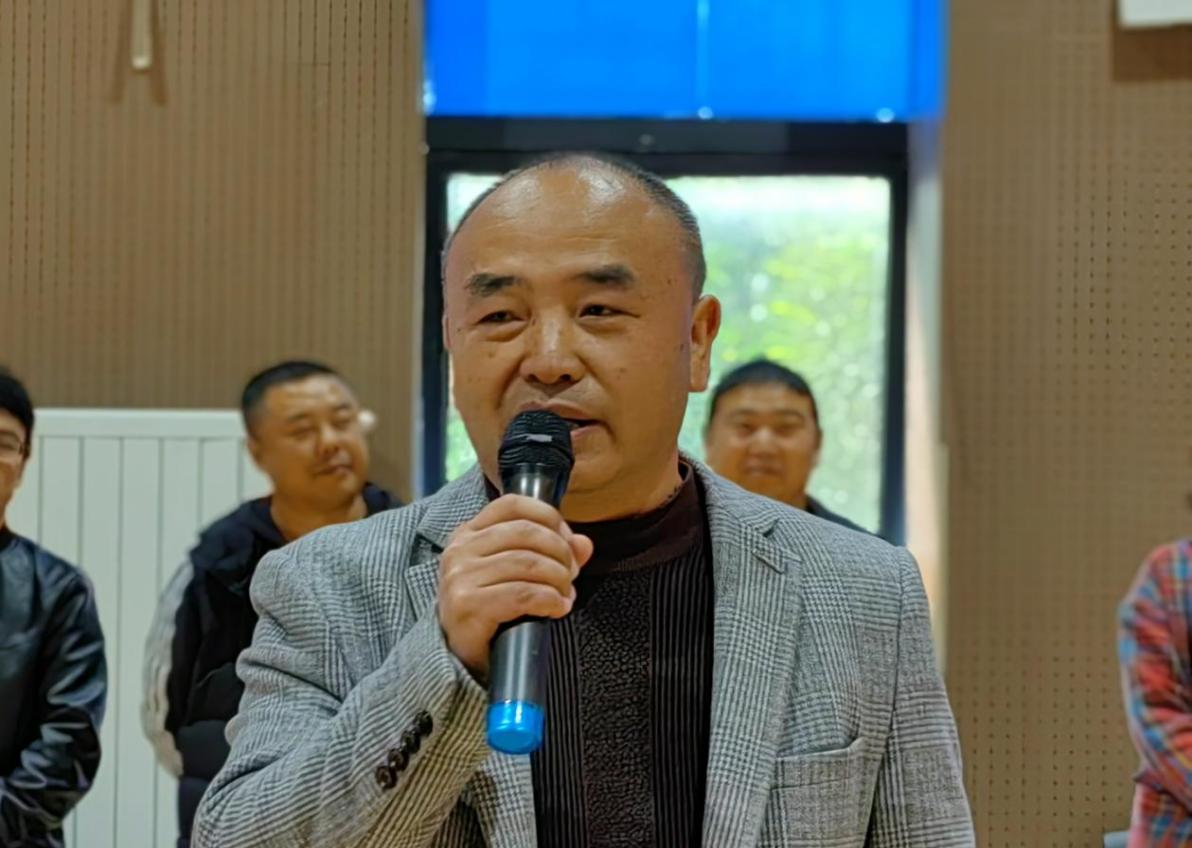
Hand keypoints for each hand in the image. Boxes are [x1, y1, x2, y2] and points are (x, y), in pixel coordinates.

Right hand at [437, 495, 592, 676]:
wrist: (463, 661)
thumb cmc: (492, 613)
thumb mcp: (519, 576)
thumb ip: (552, 554)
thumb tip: (584, 543)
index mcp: (468, 534)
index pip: (513, 504)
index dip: (549, 517)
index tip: (568, 541)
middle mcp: (459, 550)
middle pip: (526, 533)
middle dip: (560, 552)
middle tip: (572, 575)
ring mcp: (460, 578)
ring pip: (528, 562)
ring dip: (558, 579)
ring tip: (566, 595)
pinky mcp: (467, 606)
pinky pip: (522, 594)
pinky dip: (549, 599)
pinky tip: (557, 609)